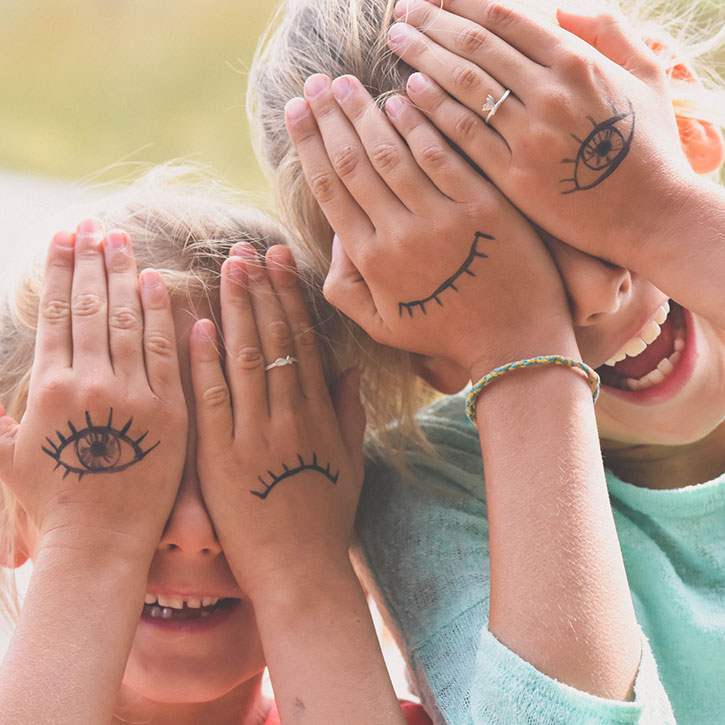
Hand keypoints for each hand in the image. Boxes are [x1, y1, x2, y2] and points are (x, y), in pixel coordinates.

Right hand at [0, 221, 186, 562]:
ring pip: (128, 321)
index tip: (64, 237)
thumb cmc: (53, 504)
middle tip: (94, 225)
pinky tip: (157, 282)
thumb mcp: (9, 458)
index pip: (57, 314)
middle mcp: (89, 384)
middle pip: (92, 308)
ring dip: (123, 275)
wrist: (100, 543)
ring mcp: (132, 395)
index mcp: (48, 389)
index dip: (61, 271)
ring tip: (122, 241)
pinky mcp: (170, 410)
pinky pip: (166, 352)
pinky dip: (161, 315)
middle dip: (91, 261)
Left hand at [189, 243, 365, 597]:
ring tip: (226, 271)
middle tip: (246, 250)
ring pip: (244, 361)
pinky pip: (213, 403)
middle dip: (260, 291)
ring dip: (234, 312)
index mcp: (319, 416)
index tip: (279, 262)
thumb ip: (350, 415)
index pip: (304, 343)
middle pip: (274, 342)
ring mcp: (254, 437)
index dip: (290, 298)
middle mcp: (288, 418)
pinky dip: (205, 363)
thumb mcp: (351, 466)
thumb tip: (350, 369)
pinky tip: (198, 327)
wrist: (300, 573)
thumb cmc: (326, 521)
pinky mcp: (221, 460)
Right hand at [285, 73, 574, 377]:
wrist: (514, 344)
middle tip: (313, 83)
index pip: (331, 190)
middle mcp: (399, 235)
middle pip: (355, 163)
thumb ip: (344, 287)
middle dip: (328, 119)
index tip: (296, 112)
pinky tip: (402, 96)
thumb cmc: (444, 333)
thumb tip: (335, 238)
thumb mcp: (381, 326)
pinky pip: (442, 155)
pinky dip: (420, 123)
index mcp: (371, 262)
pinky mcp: (482, 205)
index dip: (309, 146)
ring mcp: (442, 218)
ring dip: (365, 112)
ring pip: (392, 152)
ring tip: (345, 83)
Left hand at [388, 0, 695, 266]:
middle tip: (401, 13)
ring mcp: (530, 137)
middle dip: (433, 25)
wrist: (651, 215)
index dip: (463, 2)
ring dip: (424, 59)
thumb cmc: (648, 146)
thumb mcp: (645, 75)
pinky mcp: (514, 178)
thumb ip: (608, 32)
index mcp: (578, 62)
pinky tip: (408, 94)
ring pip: (464, 87)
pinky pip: (464, 137)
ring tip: (397, 43)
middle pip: (476, 48)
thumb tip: (562, 9)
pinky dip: (434, 111)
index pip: (506, 19)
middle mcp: (549, 94)